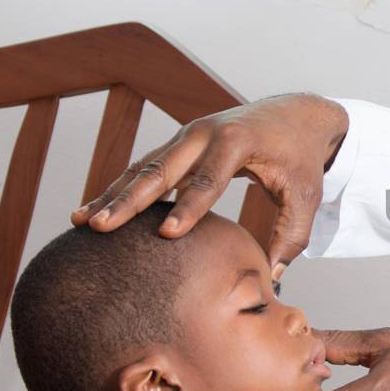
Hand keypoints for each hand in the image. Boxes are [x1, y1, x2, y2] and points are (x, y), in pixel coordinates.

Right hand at [71, 94, 348, 276]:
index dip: (188, 208)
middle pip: (160, 170)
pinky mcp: (178, 145)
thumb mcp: (306, 195)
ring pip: (143, 168)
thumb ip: (293, 235)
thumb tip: (274, 276)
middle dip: (129, 200)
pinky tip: (94, 211)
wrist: (295, 115)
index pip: (208, 180)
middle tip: (101, 227)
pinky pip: (143, 168)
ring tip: (83, 222)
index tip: (166, 234)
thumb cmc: (301, 158)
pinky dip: (119, 189)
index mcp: (237, 142)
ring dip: (112, 195)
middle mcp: (204, 134)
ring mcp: (186, 136)